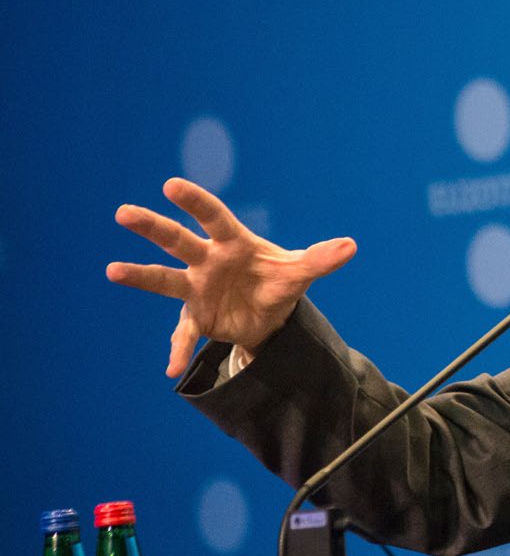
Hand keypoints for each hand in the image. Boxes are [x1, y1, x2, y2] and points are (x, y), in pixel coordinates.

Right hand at [107, 178, 355, 377]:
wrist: (269, 315)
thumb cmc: (277, 280)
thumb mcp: (300, 273)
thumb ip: (321, 259)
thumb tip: (351, 246)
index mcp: (233, 242)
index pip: (213, 218)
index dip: (195, 202)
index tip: (171, 185)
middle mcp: (208, 260)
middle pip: (178, 240)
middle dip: (153, 227)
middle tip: (124, 213)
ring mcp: (197, 288)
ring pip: (165, 279)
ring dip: (140, 275)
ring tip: (113, 270)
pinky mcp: (196, 318)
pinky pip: (184, 334)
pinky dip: (179, 350)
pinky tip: (173, 369)